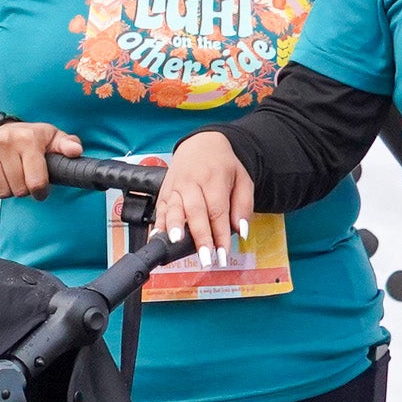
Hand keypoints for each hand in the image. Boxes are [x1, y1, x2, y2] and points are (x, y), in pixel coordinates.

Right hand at [0, 115, 79, 199]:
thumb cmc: (27, 138)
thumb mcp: (51, 138)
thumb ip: (67, 144)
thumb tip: (75, 151)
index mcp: (29, 138)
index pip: (36, 182)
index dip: (40, 192)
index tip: (39, 189)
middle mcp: (6, 140)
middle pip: (18, 190)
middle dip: (22, 189)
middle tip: (21, 176)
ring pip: (0, 191)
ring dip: (6, 190)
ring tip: (8, 175)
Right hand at [156, 130, 254, 255]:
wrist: (202, 144)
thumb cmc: (224, 165)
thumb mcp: (243, 180)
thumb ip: (244, 205)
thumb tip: (240, 230)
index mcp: (214, 178)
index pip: (218, 211)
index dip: (220, 234)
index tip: (223, 254)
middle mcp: (192, 181)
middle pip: (196, 211)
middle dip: (200, 236)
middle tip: (205, 258)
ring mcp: (176, 185)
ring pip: (174, 207)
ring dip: (174, 226)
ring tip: (175, 242)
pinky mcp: (164, 190)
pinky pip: (160, 208)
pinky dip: (158, 223)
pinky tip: (158, 236)